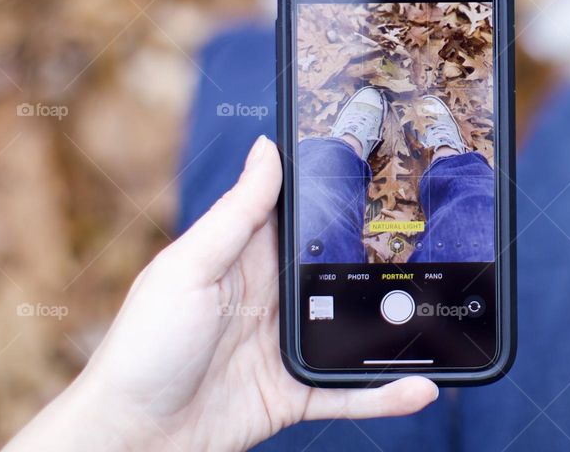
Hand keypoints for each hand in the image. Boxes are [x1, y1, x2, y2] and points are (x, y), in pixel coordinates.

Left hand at [6, 135, 437, 451]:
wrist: (130, 438)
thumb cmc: (143, 346)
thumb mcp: (189, 267)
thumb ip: (237, 212)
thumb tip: (267, 146)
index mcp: (246, 259)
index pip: (301, 218)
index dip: (338, 195)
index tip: (383, 169)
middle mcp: (272, 298)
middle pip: (338, 271)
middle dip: (382, 258)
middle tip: (436, 239)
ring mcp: (285, 346)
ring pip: (353, 331)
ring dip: (394, 328)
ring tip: (440, 317)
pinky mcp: (293, 392)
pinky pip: (347, 391)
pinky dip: (382, 393)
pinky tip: (419, 387)